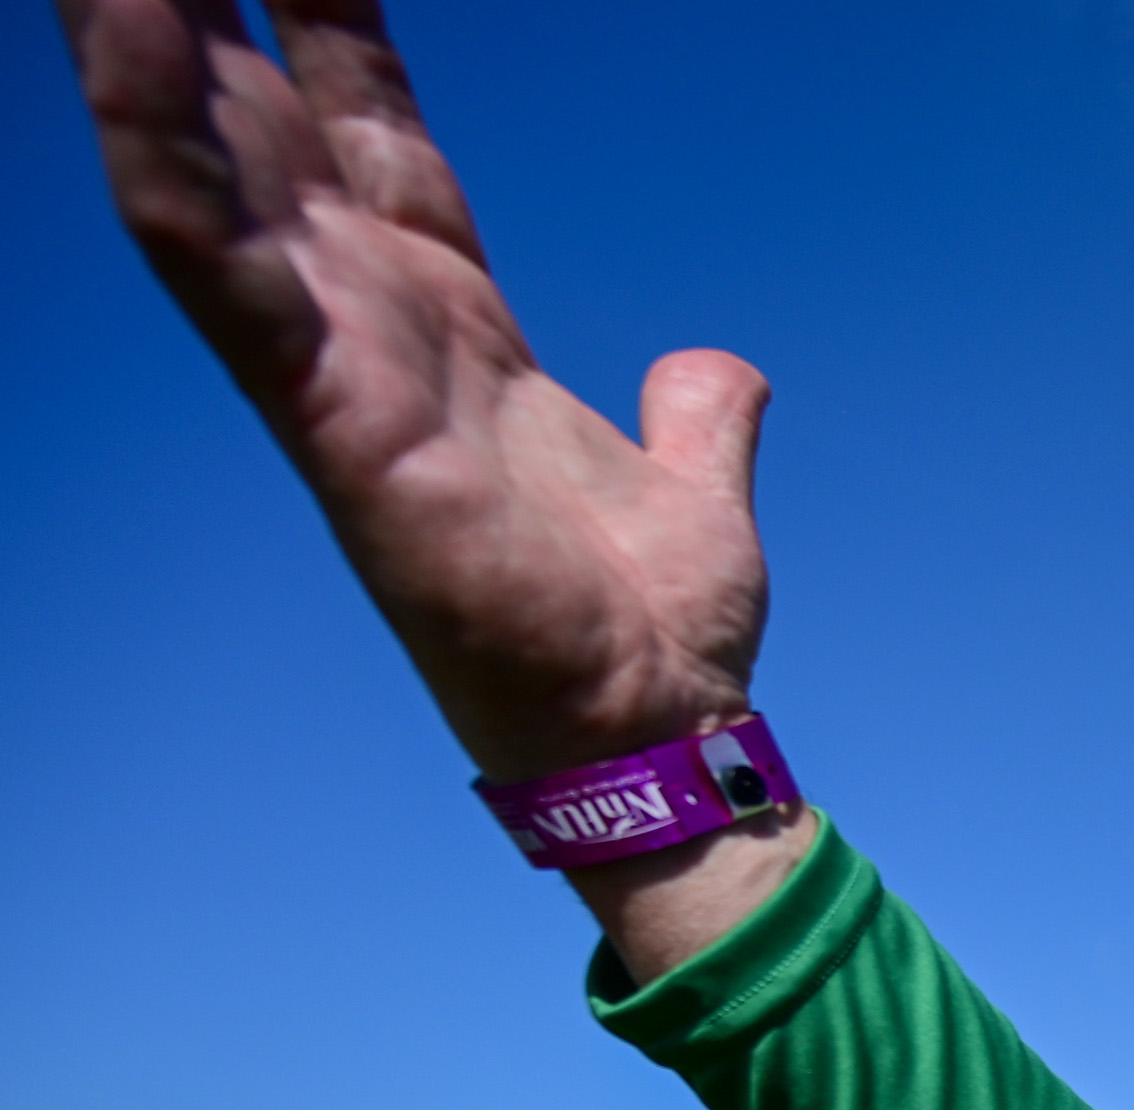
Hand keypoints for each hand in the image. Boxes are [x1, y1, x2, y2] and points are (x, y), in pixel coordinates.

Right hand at [62, 0, 768, 783]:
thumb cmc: (652, 626)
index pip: (371, 134)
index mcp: (451, 319)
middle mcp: (375, 326)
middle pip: (264, 125)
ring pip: (212, 175)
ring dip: (144, 53)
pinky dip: (172, 166)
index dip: (332, 26)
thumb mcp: (695, 483)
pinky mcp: (339, 425)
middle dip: (196, 15)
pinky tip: (130, 53)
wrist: (660, 730)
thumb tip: (719, 370)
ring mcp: (342, 369)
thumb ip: (700, 411)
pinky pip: (232, 275)